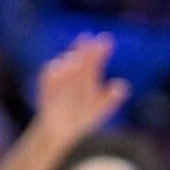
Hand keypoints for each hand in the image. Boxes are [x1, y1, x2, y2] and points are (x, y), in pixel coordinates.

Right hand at [28, 34, 129, 148]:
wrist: (62, 130)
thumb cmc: (82, 116)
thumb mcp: (100, 108)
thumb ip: (110, 97)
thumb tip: (123, 85)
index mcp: (87, 77)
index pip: (94, 60)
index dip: (100, 49)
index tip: (106, 38)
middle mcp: (73, 75)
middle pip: (79, 58)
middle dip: (84, 49)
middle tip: (89, 39)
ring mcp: (59, 80)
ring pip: (63, 64)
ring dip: (70, 59)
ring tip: (76, 56)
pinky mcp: (46, 88)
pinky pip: (48, 77)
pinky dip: (53, 73)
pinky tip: (59, 69)